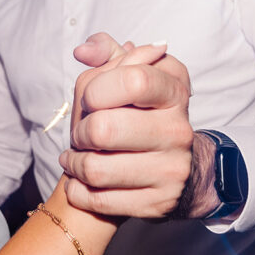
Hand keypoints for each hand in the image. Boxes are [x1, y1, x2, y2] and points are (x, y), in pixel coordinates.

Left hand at [60, 33, 213, 218]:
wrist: (169, 165)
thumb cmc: (137, 112)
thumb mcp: (128, 74)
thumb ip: (105, 53)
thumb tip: (83, 51)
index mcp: (174, 90)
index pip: (132, 80)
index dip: (97, 91)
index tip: (91, 100)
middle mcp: (179, 130)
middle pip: (103, 130)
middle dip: (80, 132)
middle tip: (81, 135)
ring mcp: (172, 169)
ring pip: (96, 169)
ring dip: (74, 163)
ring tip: (76, 157)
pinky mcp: (159, 202)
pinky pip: (100, 200)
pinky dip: (78, 191)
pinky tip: (79, 181)